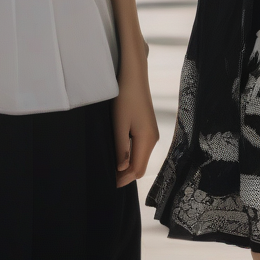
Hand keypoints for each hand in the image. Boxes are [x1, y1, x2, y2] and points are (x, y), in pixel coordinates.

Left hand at [112, 59, 158, 187]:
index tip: (108, 184)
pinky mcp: (148, 127)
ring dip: (128, 165)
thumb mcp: (119, 124)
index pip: (137, 170)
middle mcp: (153, 139)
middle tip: (107, 178)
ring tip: (111, 167)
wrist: (134, 74)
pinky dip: (131, 156)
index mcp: (147, 139)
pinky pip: (140, 148)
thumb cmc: (125, 97)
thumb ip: (121, 148)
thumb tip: (122, 170)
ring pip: (141, 158)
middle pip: (141, 166)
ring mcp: (151, 133)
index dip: (123, 179)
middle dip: (126, 175)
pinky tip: (119, 153)